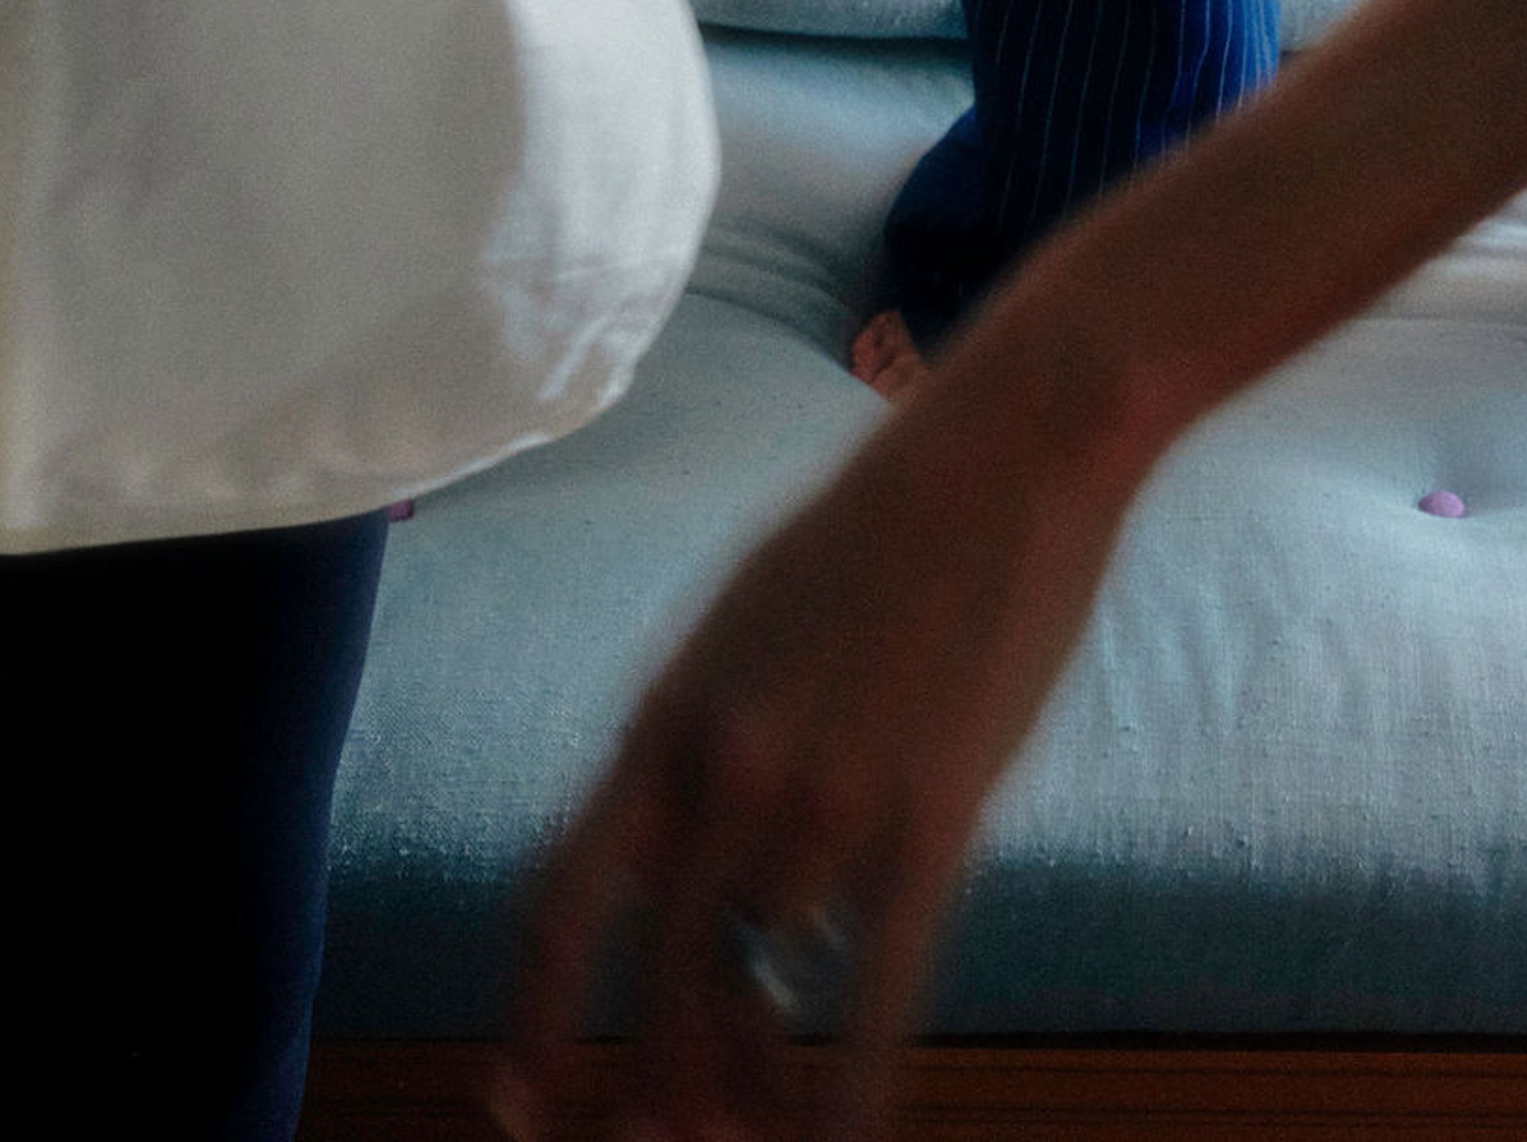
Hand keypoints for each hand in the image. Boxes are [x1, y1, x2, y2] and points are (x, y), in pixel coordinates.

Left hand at [503, 313, 1151, 1136]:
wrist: (1007, 451)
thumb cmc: (879, 534)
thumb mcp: (741, 626)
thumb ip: (695, 745)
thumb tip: (669, 869)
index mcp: (665, 718)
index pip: (557, 905)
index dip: (533, 1023)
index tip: (520, 1106)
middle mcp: (725, 772)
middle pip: (658, 987)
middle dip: (649, 1096)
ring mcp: (827, 803)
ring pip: (765, 998)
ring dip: (758, 1086)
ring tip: (760, 1131)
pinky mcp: (929, 822)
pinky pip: (871, 1004)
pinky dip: (848, 1103)